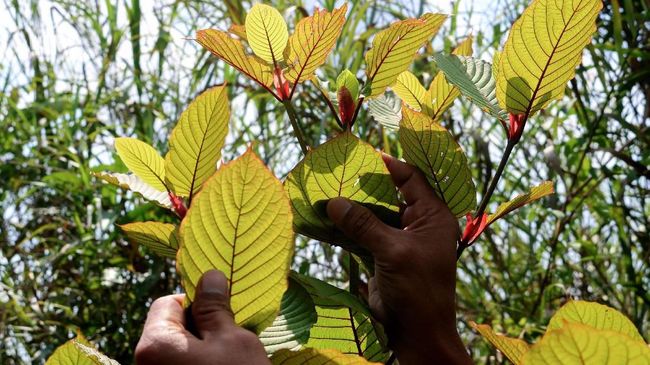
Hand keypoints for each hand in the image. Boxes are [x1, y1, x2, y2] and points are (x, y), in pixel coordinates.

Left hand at [134, 270, 269, 364]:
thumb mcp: (232, 340)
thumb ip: (215, 308)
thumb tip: (209, 275)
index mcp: (154, 344)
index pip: (168, 303)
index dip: (199, 303)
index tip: (224, 315)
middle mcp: (146, 363)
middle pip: (173, 328)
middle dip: (202, 328)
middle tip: (229, 341)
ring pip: (180, 349)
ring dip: (205, 348)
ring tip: (230, 359)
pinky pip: (183, 363)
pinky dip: (202, 362)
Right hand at [326, 155, 471, 364]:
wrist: (417, 333)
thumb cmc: (417, 289)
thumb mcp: (393, 251)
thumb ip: (364, 224)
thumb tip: (333, 202)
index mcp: (432, 217)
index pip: (411, 179)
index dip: (388, 165)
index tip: (361, 155)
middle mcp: (417, 224)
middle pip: (388, 195)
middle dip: (362, 186)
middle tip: (336, 172)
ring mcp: (398, 240)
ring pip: (372, 216)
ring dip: (350, 208)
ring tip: (324, 192)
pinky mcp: (382, 256)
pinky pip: (362, 235)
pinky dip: (345, 229)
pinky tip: (324, 220)